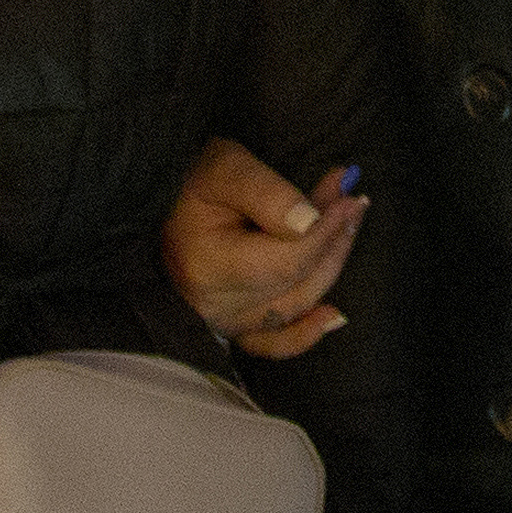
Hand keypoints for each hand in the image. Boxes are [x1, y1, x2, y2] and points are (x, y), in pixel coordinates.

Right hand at [163, 137, 365, 357]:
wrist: (157, 198)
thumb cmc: (192, 180)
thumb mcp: (228, 169)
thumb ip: (269, 194)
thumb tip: (311, 221)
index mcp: (208, 266)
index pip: (287, 260)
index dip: (327, 232)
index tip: (351, 198)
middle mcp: (213, 304)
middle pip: (296, 283)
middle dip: (334, 241)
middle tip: (354, 202)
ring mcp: (221, 320)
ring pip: (293, 307)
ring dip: (328, 269)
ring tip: (348, 228)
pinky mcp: (229, 325)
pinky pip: (270, 343)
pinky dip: (303, 334)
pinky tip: (333, 318)